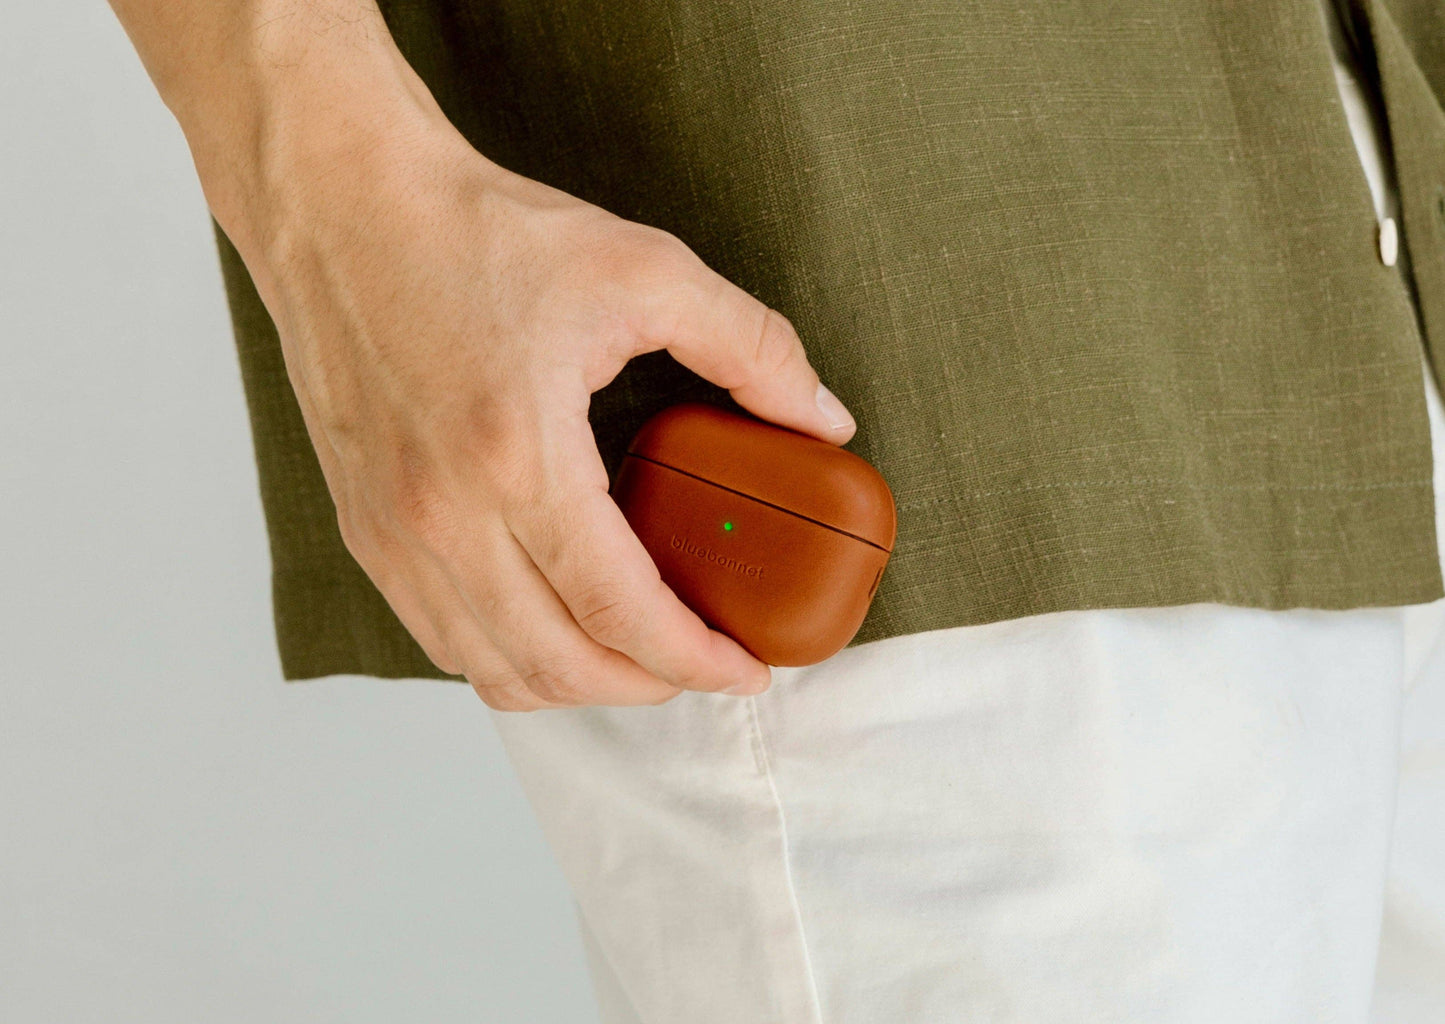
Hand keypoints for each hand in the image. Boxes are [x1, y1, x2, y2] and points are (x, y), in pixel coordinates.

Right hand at [187, 33, 857, 709]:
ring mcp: (393, 529)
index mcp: (517, 455)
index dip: (696, 661)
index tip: (746, 671)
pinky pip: (436, 637)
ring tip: (635, 657)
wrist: (341, 207)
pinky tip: (552, 625)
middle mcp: (443, 512)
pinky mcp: (364, 527)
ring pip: (491, 669)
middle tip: (703, 667)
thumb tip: (824, 419)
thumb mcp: (645, 270)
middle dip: (647, 686)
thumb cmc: (479, 232)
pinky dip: (505, 657)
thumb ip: (754, 346)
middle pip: (558, 664)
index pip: (621, 612)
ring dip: (576, 684)